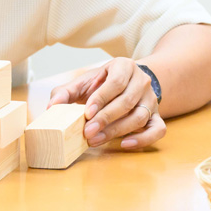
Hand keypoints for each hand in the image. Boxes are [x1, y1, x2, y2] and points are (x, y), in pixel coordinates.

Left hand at [48, 58, 164, 149]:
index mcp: (124, 66)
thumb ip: (66, 92)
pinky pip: (158, 130)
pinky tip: (125, 144)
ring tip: (96, 140)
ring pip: (140, 117)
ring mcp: (151, 99)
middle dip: (106, 119)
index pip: (116, 82)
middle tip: (88, 132)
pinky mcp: (157, 116)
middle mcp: (141, 81)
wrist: (129, 82)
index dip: (101, 98)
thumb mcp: (85, 82)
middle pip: (127, 101)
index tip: (87, 113)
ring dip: (118, 131)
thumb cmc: (103, 83)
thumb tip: (52, 107)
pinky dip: (143, 139)